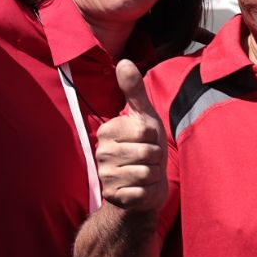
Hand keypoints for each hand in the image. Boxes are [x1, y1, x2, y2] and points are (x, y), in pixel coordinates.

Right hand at [95, 60, 166, 213]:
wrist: (143, 185)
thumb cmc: (145, 146)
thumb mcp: (143, 116)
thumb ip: (134, 90)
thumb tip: (124, 61)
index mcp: (107, 131)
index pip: (145, 131)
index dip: (154, 137)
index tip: (147, 140)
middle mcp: (102, 153)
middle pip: (147, 152)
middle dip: (155, 157)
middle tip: (147, 159)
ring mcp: (105, 176)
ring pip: (146, 173)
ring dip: (153, 175)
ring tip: (145, 172)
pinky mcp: (114, 196)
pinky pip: (141, 193)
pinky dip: (147, 192)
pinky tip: (140, 188)